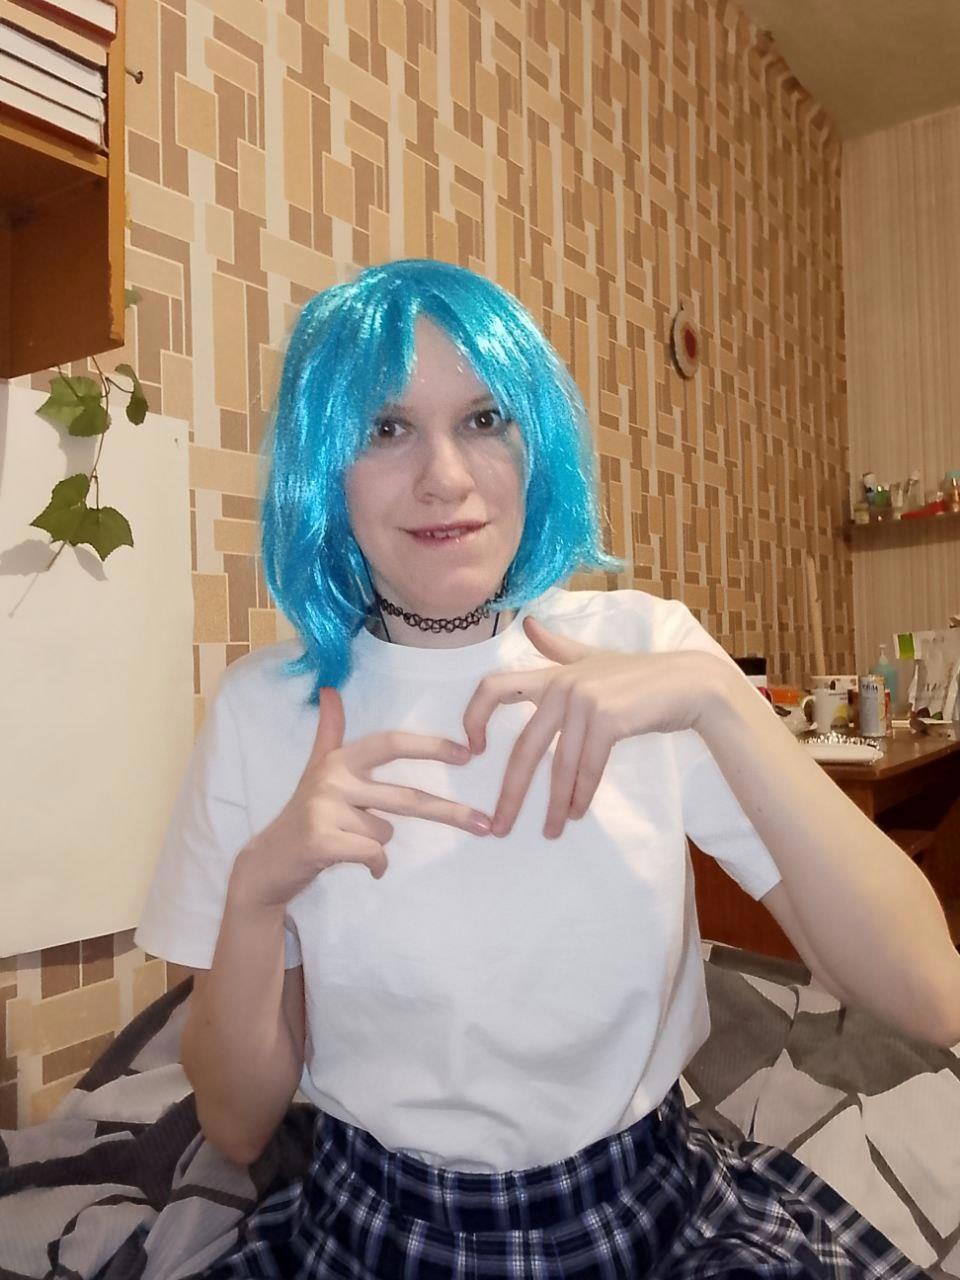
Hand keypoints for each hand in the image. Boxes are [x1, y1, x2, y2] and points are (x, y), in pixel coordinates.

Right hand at [233, 688, 491, 905]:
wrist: (268, 862)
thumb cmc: (303, 816)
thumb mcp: (316, 770)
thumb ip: (329, 733)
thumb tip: (329, 690)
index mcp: (338, 760)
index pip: (390, 744)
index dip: (429, 746)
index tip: (467, 753)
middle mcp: (332, 778)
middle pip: (406, 796)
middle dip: (450, 812)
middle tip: (484, 825)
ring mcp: (325, 809)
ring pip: (386, 831)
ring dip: (379, 844)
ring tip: (351, 844)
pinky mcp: (321, 840)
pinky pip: (375, 853)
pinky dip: (376, 865)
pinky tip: (362, 867)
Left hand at [462, 617, 726, 838]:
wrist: (689, 683)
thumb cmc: (641, 675)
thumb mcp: (592, 658)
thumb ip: (556, 647)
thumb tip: (527, 623)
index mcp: (552, 675)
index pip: (495, 687)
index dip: (474, 717)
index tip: (472, 751)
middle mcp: (562, 686)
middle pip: (525, 746)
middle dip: (511, 791)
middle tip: (501, 826)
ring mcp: (585, 700)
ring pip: (560, 764)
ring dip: (555, 803)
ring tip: (551, 831)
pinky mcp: (608, 718)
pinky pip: (588, 766)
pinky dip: (582, 794)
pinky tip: (578, 813)